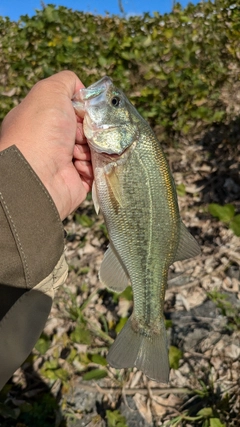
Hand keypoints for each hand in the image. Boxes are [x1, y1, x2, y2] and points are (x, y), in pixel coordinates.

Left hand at [0, 71, 92, 219]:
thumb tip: (81, 90)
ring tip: (79, 152)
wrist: (37, 175)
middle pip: (86, 131)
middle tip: (86, 133)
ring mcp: (63, 164)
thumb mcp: (49, 91)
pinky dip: (93, 167)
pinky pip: (95, 172)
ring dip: (92, 149)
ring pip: (93, 151)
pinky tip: (81, 165)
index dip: (83, 110)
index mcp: (43, 121)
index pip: (72, 112)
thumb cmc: (40, 130)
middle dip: (91, 130)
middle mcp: (51, 142)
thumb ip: (66, 82)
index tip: (86, 113)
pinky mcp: (76, 183)